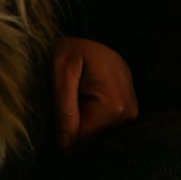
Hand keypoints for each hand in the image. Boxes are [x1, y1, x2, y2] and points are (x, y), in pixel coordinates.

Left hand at [51, 36, 138, 150]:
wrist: (96, 32)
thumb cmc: (75, 48)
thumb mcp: (61, 68)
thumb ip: (63, 107)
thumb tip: (64, 147)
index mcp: (114, 106)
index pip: (81, 142)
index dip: (60, 135)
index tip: (50, 117)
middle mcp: (129, 116)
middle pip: (89, 143)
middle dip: (70, 131)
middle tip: (60, 106)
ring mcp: (130, 117)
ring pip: (95, 138)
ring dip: (79, 127)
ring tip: (71, 102)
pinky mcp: (126, 116)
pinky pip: (101, 131)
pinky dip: (87, 123)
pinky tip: (81, 107)